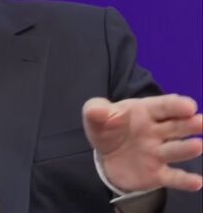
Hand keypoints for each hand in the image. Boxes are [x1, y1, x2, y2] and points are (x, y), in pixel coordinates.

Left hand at [83, 95, 202, 192]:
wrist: (105, 156)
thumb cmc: (107, 128)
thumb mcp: (96, 116)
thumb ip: (96, 110)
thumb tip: (97, 111)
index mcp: (145, 112)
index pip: (162, 106)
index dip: (175, 105)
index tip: (188, 106)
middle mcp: (157, 132)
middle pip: (176, 127)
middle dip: (189, 124)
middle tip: (200, 122)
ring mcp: (158, 153)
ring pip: (175, 150)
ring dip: (187, 149)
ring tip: (198, 146)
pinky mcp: (158, 174)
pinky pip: (173, 178)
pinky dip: (184, 181)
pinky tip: (196, 182)